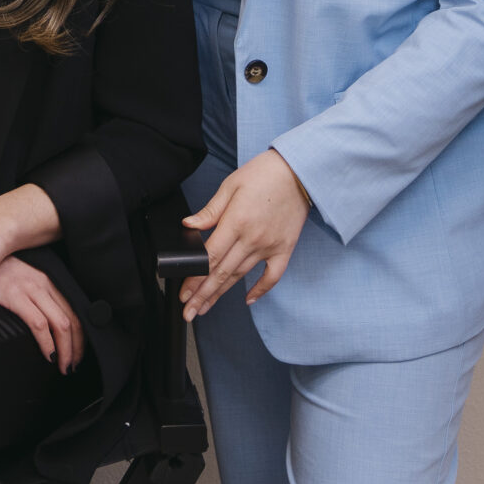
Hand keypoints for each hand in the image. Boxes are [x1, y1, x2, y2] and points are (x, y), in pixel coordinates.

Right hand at [0, 257, 82, 370]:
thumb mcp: (18, 280)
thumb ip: (31, 296)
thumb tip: (41, 325)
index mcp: (46, 281)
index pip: (73, 312)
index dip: (79, 337)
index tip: (76, 354)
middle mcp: (43, 284)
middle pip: (71, 320)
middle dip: (76, 347)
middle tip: (72, 366)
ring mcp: (30, 289)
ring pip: (60, 324)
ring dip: (66, 350)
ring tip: (64, 367)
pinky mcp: (14, 296)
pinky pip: (39, 324)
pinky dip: (47, 343)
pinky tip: (48, 356)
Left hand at [180, 148, 311, 318]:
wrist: (299, 171)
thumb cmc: (263, 174)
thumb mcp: (231, 186)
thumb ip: (210, 211)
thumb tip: (188, 225)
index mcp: (236, 222)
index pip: (210, 257)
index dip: (194, 278)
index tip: (183, 292)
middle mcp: (253, 238)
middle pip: (222, 272)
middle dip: (202, 294)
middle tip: (189, 312)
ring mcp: (270, 246)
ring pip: (241, 276)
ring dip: (221, 294)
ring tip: (205, 308)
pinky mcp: (285, 248)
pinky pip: (272, 276)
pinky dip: (260, 290)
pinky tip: (247, 299)